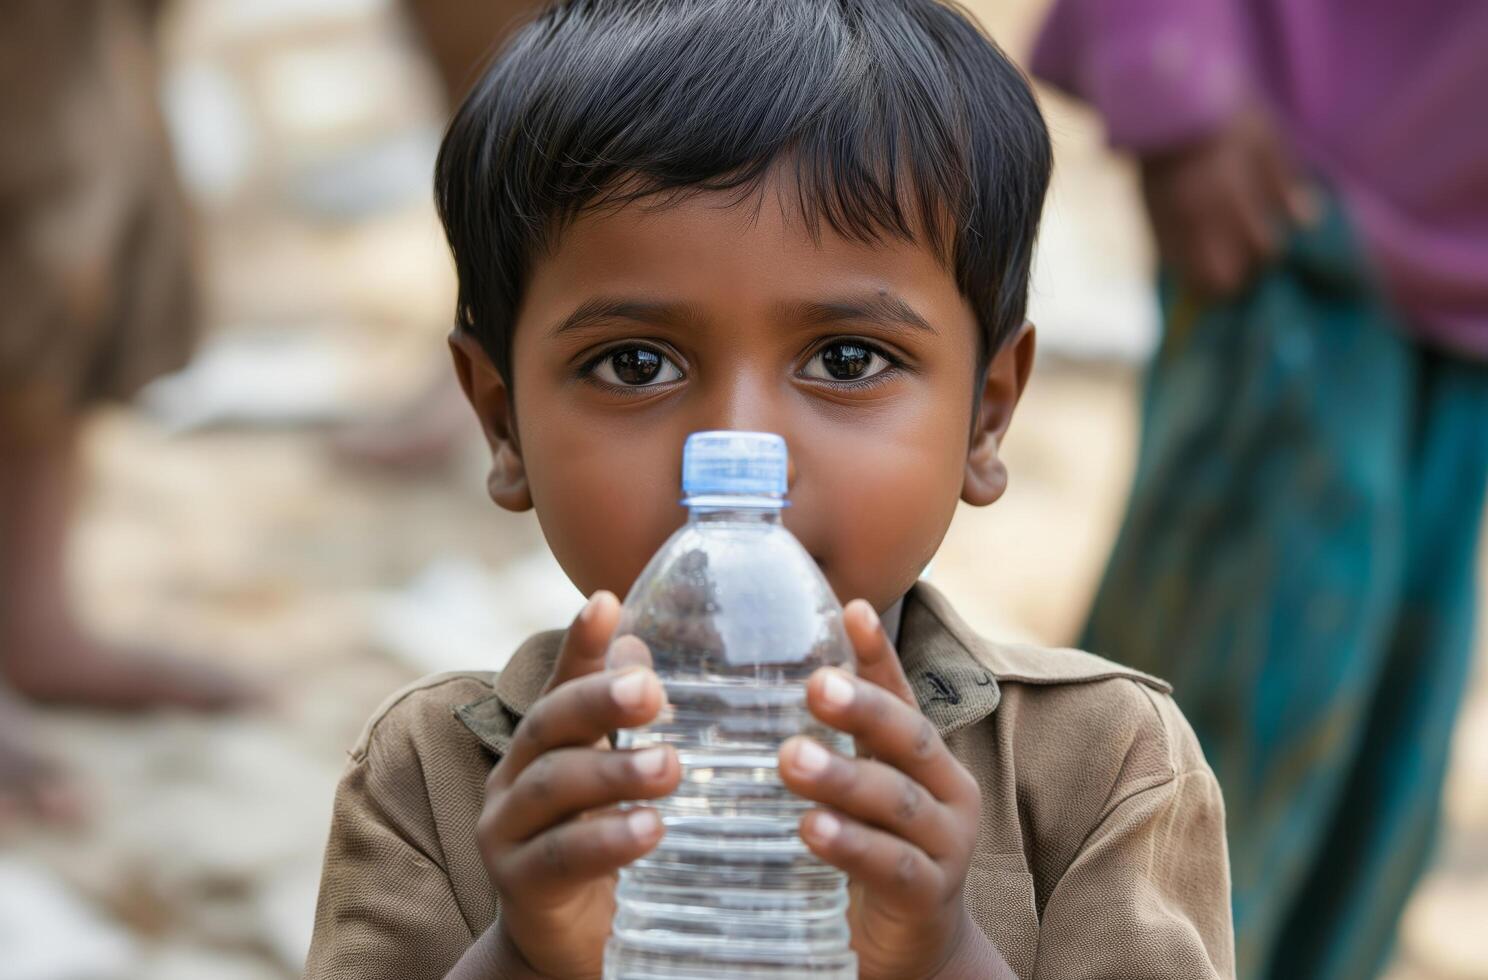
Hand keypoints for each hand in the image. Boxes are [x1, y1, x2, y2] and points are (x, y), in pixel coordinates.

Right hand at [474, 592, 679, 979]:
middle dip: (598, 701)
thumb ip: (627, 722)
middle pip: (549, 724)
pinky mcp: (518, 884)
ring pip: (554, 787)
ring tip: (669, 767)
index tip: (607, 602)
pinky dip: (606, 839)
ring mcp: (506, 829)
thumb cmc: (599, 844)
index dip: (582, 642)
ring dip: (613, 771)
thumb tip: (647, 647)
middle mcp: (515, 775)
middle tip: (652, 691)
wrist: (561, 942)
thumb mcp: (617, 779)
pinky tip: (649, 830)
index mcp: (543, 742)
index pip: (562, 681)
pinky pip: (560, 856)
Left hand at [780, 600, 1007, 979]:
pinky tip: (811, 829)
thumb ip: (834, 739)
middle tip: (816, 684)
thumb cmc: (877, 851)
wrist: (917, 948)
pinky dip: (851, 845)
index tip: (850, 610)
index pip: (901, 695)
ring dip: (844, 778)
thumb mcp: (860, 788)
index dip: (877, 655)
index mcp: (926, 758)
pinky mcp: (928, 896)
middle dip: (864, 709)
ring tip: (791, 758)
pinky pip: (891, 866)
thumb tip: (775, 676)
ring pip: (896, 802)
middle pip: (909, 740)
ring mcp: (945, 844)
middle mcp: (947, 791)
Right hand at [1140, 106, 1317, 296]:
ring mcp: (1170, 227)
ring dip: (1211, 278)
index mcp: (1231, 197)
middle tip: (1246, 261)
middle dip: (1240, 277)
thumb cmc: (1221, 116)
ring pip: (1192, 280)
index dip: (1270, 251)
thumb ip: (1284, 183)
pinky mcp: (1152, 227)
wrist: (1160, 104)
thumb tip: (1307, 221)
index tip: (1269, 240)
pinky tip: (1199, 248)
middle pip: (1222, 280)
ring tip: (1222, 262)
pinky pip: (1173, 265)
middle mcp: (1198, 220)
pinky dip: (1189, 266)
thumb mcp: (1264, 140)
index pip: (1262, 249)